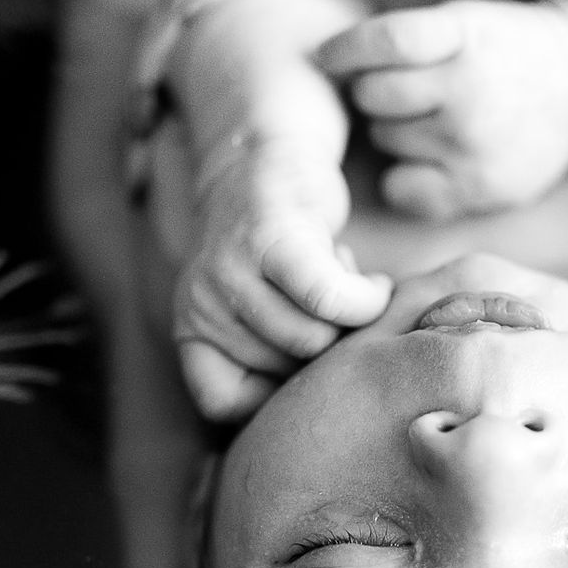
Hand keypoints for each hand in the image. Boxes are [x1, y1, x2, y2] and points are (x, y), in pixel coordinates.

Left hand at [173, 130, 390, 421]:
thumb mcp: (260, 308)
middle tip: (334, 308)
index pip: (223, 402)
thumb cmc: (280, 245)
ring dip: (350, 320)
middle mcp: (200, 302)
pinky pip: (324, 296)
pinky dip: (360, 299)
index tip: (308, 367)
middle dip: (327, 348)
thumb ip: (279, 356)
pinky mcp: (271, 236)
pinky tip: (373, 285)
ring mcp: (228, 269)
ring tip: (349, 286)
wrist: (267, 151)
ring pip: (308, 339)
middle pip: (283, 372)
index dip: (277, 398)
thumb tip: (338, 415)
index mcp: (193, 328)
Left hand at [315, 0, 567, 219]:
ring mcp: (474, 145)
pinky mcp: (478, 190)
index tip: (328, 58)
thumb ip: (405, 38)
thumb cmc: (504, 54)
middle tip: (405, 92)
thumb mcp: (466, 20)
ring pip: (385, 140)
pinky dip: (405, 177)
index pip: (388, 42)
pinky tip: (434, 160)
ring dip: (395, 131)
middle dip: (376, 93)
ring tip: (433, 122)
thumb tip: (322, 63)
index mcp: (467, 35)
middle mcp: (471, 90)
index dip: (346, 50)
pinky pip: (401, 189)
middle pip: (374, 97)